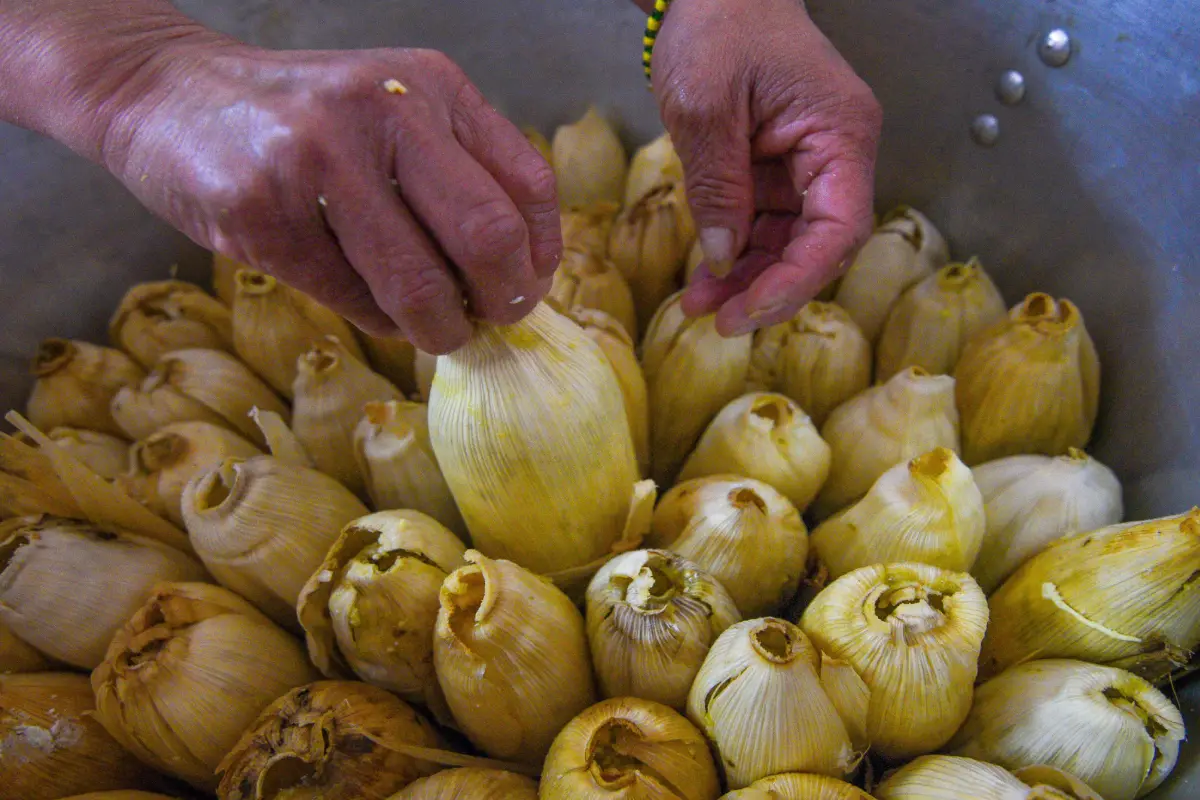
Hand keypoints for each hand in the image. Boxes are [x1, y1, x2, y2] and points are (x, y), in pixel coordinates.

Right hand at [98, 41, 560, 352]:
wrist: (167, 93)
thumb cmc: (300, 119)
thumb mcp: (392, 110)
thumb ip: (456, 171)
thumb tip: (516, 276)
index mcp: (431, 85)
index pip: (528, 186)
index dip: (540, 257)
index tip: (524, 289)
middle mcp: (382, 111)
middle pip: (487, 236)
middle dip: (500, 301)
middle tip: (486, 321)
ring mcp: (319, 160)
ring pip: (419, 283)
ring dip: (438, 329)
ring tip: (434, 329)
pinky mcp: (263, 214)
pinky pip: (352, 299)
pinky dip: (377, 321)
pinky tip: (371, 306)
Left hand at [650, 0, 881, 335]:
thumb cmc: (720, 24)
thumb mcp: (706, 106)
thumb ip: (718, 186)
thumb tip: (724, 258)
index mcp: (840, 134)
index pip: (838, 229)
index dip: (797, 280)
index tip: (748, 311)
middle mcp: (836, 155)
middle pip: (818, 244)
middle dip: (769, 288)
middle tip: (719, 322)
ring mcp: (808, 165)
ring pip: (789, 243)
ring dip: (748, 280)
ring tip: (699, 307)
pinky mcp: (779, 170)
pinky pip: (766, 225)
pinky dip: (737, 253)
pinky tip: (705, 280)